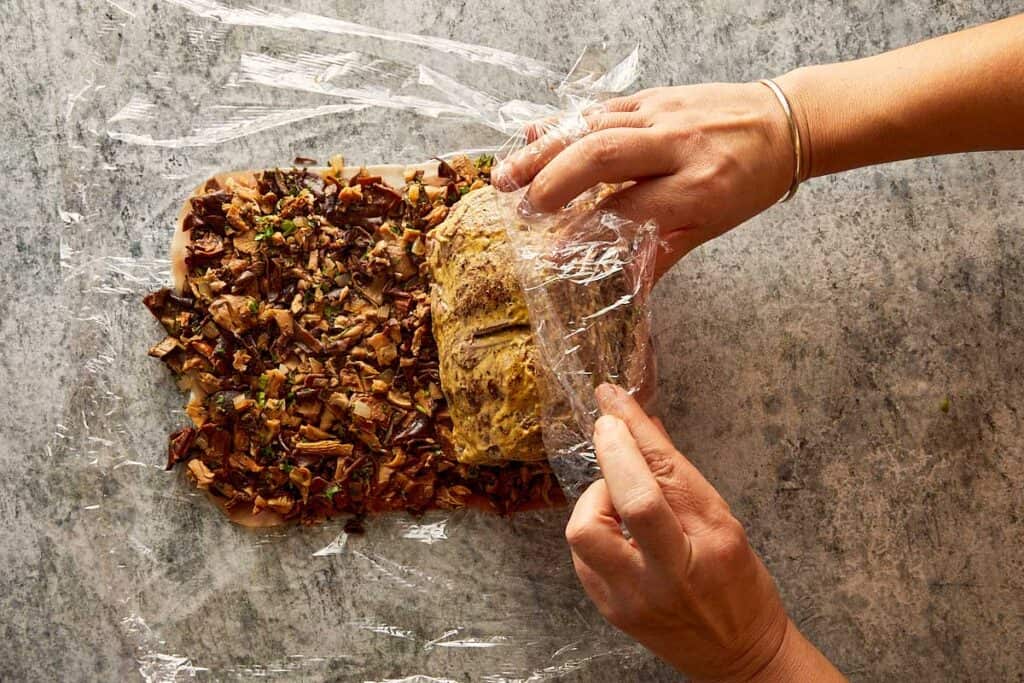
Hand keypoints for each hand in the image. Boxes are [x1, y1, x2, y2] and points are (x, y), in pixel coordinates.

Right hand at [494, 83, 794, 277]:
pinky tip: (533, 133)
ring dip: (544, 150)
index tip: (553, 256)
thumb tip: (623, 288)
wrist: (786, 123)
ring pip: (593, 126)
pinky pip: (602, 106)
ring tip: (508, 175)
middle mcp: (677, 145)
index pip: (627, 210)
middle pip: (602, 156)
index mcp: (697, 187)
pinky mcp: (654, 96)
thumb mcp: (713, 227)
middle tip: (523, 208)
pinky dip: (563, 121)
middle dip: (554, 181)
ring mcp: (663, 114)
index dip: (585, 233)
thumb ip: (664, 252)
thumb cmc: (750, 181)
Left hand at [567, 384, 842, 680]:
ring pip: (586, 529)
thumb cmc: (740, 586)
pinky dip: (594, 528)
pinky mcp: (610, 610)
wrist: (740, 657)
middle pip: (625, 501)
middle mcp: (670, 572)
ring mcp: (634, 596)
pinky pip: (582, 555)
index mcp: (710, 543)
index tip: (613, 399)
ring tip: (620, 498)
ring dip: (597, 498)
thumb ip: (681, 479)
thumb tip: (644, 428)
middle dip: (611, 453)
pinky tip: (615, 529)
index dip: (635, 429)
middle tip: (610, 429)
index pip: (666, 474)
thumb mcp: (725, 525)